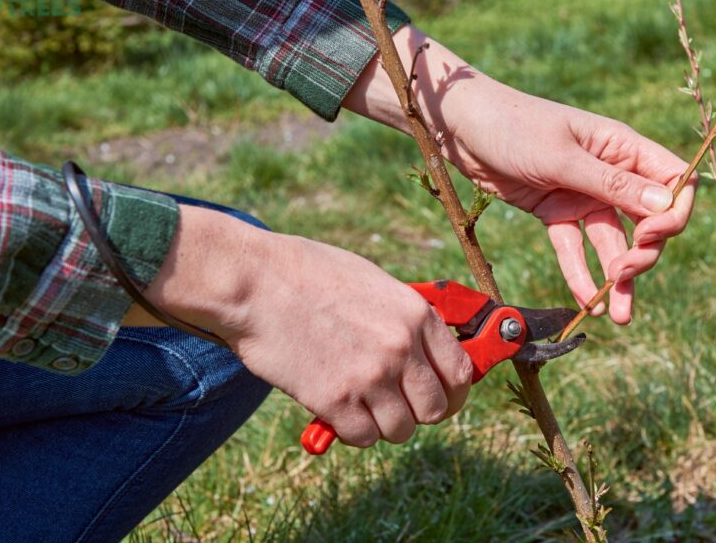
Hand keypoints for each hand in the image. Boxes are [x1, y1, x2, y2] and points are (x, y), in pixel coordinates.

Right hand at [125, 205, 472, 446]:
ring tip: (361, 404)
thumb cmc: (309, 275)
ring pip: (401, 430)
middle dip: (417, 413)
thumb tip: (427, 352)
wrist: (254, 282)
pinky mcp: (334, 400)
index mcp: (416, 315)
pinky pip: (363, 438)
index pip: (461, 374)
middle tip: (395, 406)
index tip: (442, 399)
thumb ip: (405, 319)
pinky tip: (337, 409)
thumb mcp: (374, 283)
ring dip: (383, 424)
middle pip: (436, 410)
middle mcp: (401, 348)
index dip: (453, 394)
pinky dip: (352, 431)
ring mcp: (370, 376)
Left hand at [344, 25, 696, 323]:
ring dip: (617, 278)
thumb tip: (664, 207)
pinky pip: (574, 248)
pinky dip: (580, 273)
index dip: (673, 214)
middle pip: (647, 221)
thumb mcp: (562, 156)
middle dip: (644, 252)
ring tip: (617, 316)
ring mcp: (583, 194)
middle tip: (623, 275)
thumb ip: (612, 184)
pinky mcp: (556, 212)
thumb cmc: (512, 125)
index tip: (652, 236)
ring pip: (612, 242)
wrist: (460, 126)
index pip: (675, 182)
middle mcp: (610, 172)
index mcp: (623, 147)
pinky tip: (585, 302)